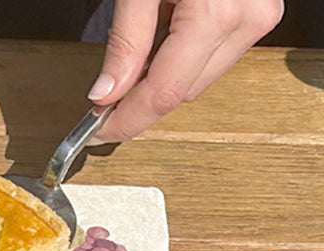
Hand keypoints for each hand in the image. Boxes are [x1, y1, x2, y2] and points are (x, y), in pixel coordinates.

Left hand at [88, 0, 283, 143]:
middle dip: (140, 102)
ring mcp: (258, 17)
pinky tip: (163, 40)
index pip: (165, 94)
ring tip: (135, 59)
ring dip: (162, 80)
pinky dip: (180, 60)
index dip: (127, 120)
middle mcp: (247, 19)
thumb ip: (125, 42)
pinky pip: (212, 58)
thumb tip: (105, 94)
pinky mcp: (258, 13)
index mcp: (219, 13)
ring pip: (198, 80)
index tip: (97, 132)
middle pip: (182, 93)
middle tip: (102, 104)